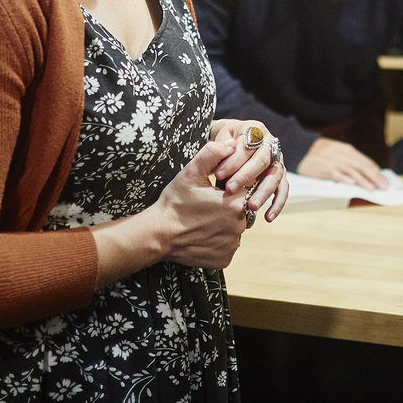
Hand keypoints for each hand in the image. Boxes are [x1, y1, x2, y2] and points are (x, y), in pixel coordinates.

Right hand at [145, 139, 249, 269]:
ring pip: (234, 229)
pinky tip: (203, 235)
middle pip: (241, 209)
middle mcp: (239, 226)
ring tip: (203, 221)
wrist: (158, 235)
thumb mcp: (191, 172)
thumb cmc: (174, 202)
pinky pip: (227, 246)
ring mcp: (232, 245)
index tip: (212, 191)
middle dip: (227, 206)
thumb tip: (232, 143)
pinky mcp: (225, 259)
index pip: (243, 189)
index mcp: (236, 203)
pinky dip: (218, 241)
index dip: (228, 188)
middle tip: (205, 207)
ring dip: (224, 224)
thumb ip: (213, 153)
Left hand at [210, 121, 288, 224]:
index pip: (248, 146)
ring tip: (251, 206)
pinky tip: (268, 217)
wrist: (229, 145)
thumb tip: (227, 150)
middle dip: (246, 176)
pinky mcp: (279, 176)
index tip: (218, 174)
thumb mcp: (218, 141)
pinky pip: (282, 190)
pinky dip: (277, 203)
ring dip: (263, 192)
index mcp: (255, 131)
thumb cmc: (223, 144)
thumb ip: (221, 146)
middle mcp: (270, 144)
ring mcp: (277, 160)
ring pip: (275, 176)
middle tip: (229, 189)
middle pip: (263, 160)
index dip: (234, 161)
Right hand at [297, 136, 388, 189]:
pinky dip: (346, 179)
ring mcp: (334, 161)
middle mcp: (343, 154)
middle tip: (384, 186)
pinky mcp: (325, 168)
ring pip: (353, 171)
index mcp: (348, 150)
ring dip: (364, 180)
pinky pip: (338, 174)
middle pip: (362, 166)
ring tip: (373, 188)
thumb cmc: (323, 154)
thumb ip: (352, 162)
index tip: (385, 181)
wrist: (302, 150)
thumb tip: (368, 174)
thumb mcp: (339, 153)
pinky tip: (354, 184)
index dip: (377, 172)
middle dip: (375, 177)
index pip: (366, 162)